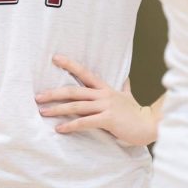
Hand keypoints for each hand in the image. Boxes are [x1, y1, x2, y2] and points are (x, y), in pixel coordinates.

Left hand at [37, 55, 156, 145]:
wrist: (150, 125)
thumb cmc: (137, 113)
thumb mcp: (129, 97)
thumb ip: (125, 88)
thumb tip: (126, 80)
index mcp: (106, 89)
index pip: (85, 73)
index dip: (70, 65)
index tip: (55, 58)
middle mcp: (103, 95)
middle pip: (74, 90)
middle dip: (54, 93)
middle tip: (38, 96)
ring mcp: (105, 106)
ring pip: (77, 106)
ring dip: (58, 109)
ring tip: (43, 112)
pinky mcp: (107, 119)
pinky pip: (85, 122)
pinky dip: (71, 126)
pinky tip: (60, 129)